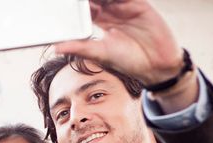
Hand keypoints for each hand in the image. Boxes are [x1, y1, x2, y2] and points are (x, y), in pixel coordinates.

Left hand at [54, 0, 183, 84]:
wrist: (154, 66)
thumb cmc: (127, 61)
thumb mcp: (100, 53)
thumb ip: (80, 48)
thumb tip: (57, 48)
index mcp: (101, 20)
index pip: (86, 5)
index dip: (78, 3)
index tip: (65, 2)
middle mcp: (112, 11)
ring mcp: (126, 6)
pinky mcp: (140, 5)